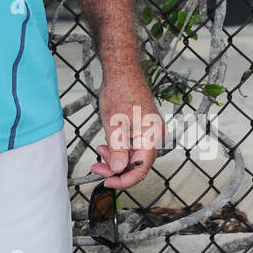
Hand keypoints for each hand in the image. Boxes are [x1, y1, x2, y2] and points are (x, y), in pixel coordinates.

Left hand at [90, 71, 164, 190]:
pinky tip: (106, 145)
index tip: (107, 182)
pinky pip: (133, 145)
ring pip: (134, 155)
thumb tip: (118, 170)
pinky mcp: (144, 127)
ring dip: (116, 158)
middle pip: (137, 164)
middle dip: (116, 168)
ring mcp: (150, 131)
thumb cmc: (120, 91)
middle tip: (97, 167)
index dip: (123, 180)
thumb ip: (117, 149)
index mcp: (152, 137)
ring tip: (99, 152)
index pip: (141, 169)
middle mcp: (155, 136)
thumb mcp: (114, 124)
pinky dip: (119, 149)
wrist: (123, 71)